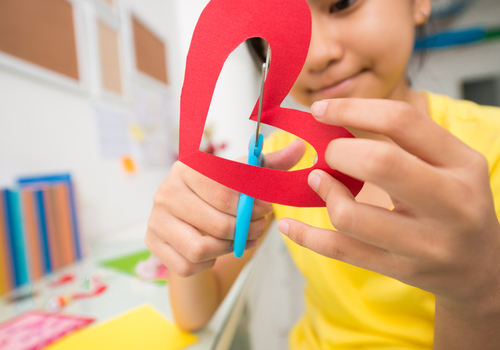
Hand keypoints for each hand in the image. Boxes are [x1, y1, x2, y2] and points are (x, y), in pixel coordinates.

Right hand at [145, 138, 304, 276]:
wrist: (189, 218)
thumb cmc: (219, 195)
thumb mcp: (244, 178)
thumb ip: (269, 165)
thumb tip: (300, 146)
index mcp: (187, 168)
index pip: (224, 191)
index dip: (252, 205)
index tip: (267, 209)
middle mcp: (166, 191)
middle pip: (216, 222)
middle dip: (246, 230)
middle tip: (260, 229)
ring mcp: (156, 219)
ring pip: (200, 248)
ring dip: (228, 248)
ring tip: (241, 240)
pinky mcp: (152, 243)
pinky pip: (187, 264)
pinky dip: (207, 262)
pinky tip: (216, 250)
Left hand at [278, 98, 499, 314]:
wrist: (480, 267)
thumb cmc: (456, 204)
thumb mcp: (447, 164)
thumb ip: (402, 141)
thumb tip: (337, 117)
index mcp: (462, 164)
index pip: (401, 121)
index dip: (351, 109)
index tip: (321, 110)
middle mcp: (450, 204)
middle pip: (379, 163)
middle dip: (338, 152)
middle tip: (327, 154)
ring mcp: (425, 243)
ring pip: (351, 215)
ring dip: (324, 193)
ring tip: (319, 182)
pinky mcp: (399, 269)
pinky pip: (341, 251)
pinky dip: (307, 236)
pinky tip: (290, 225)